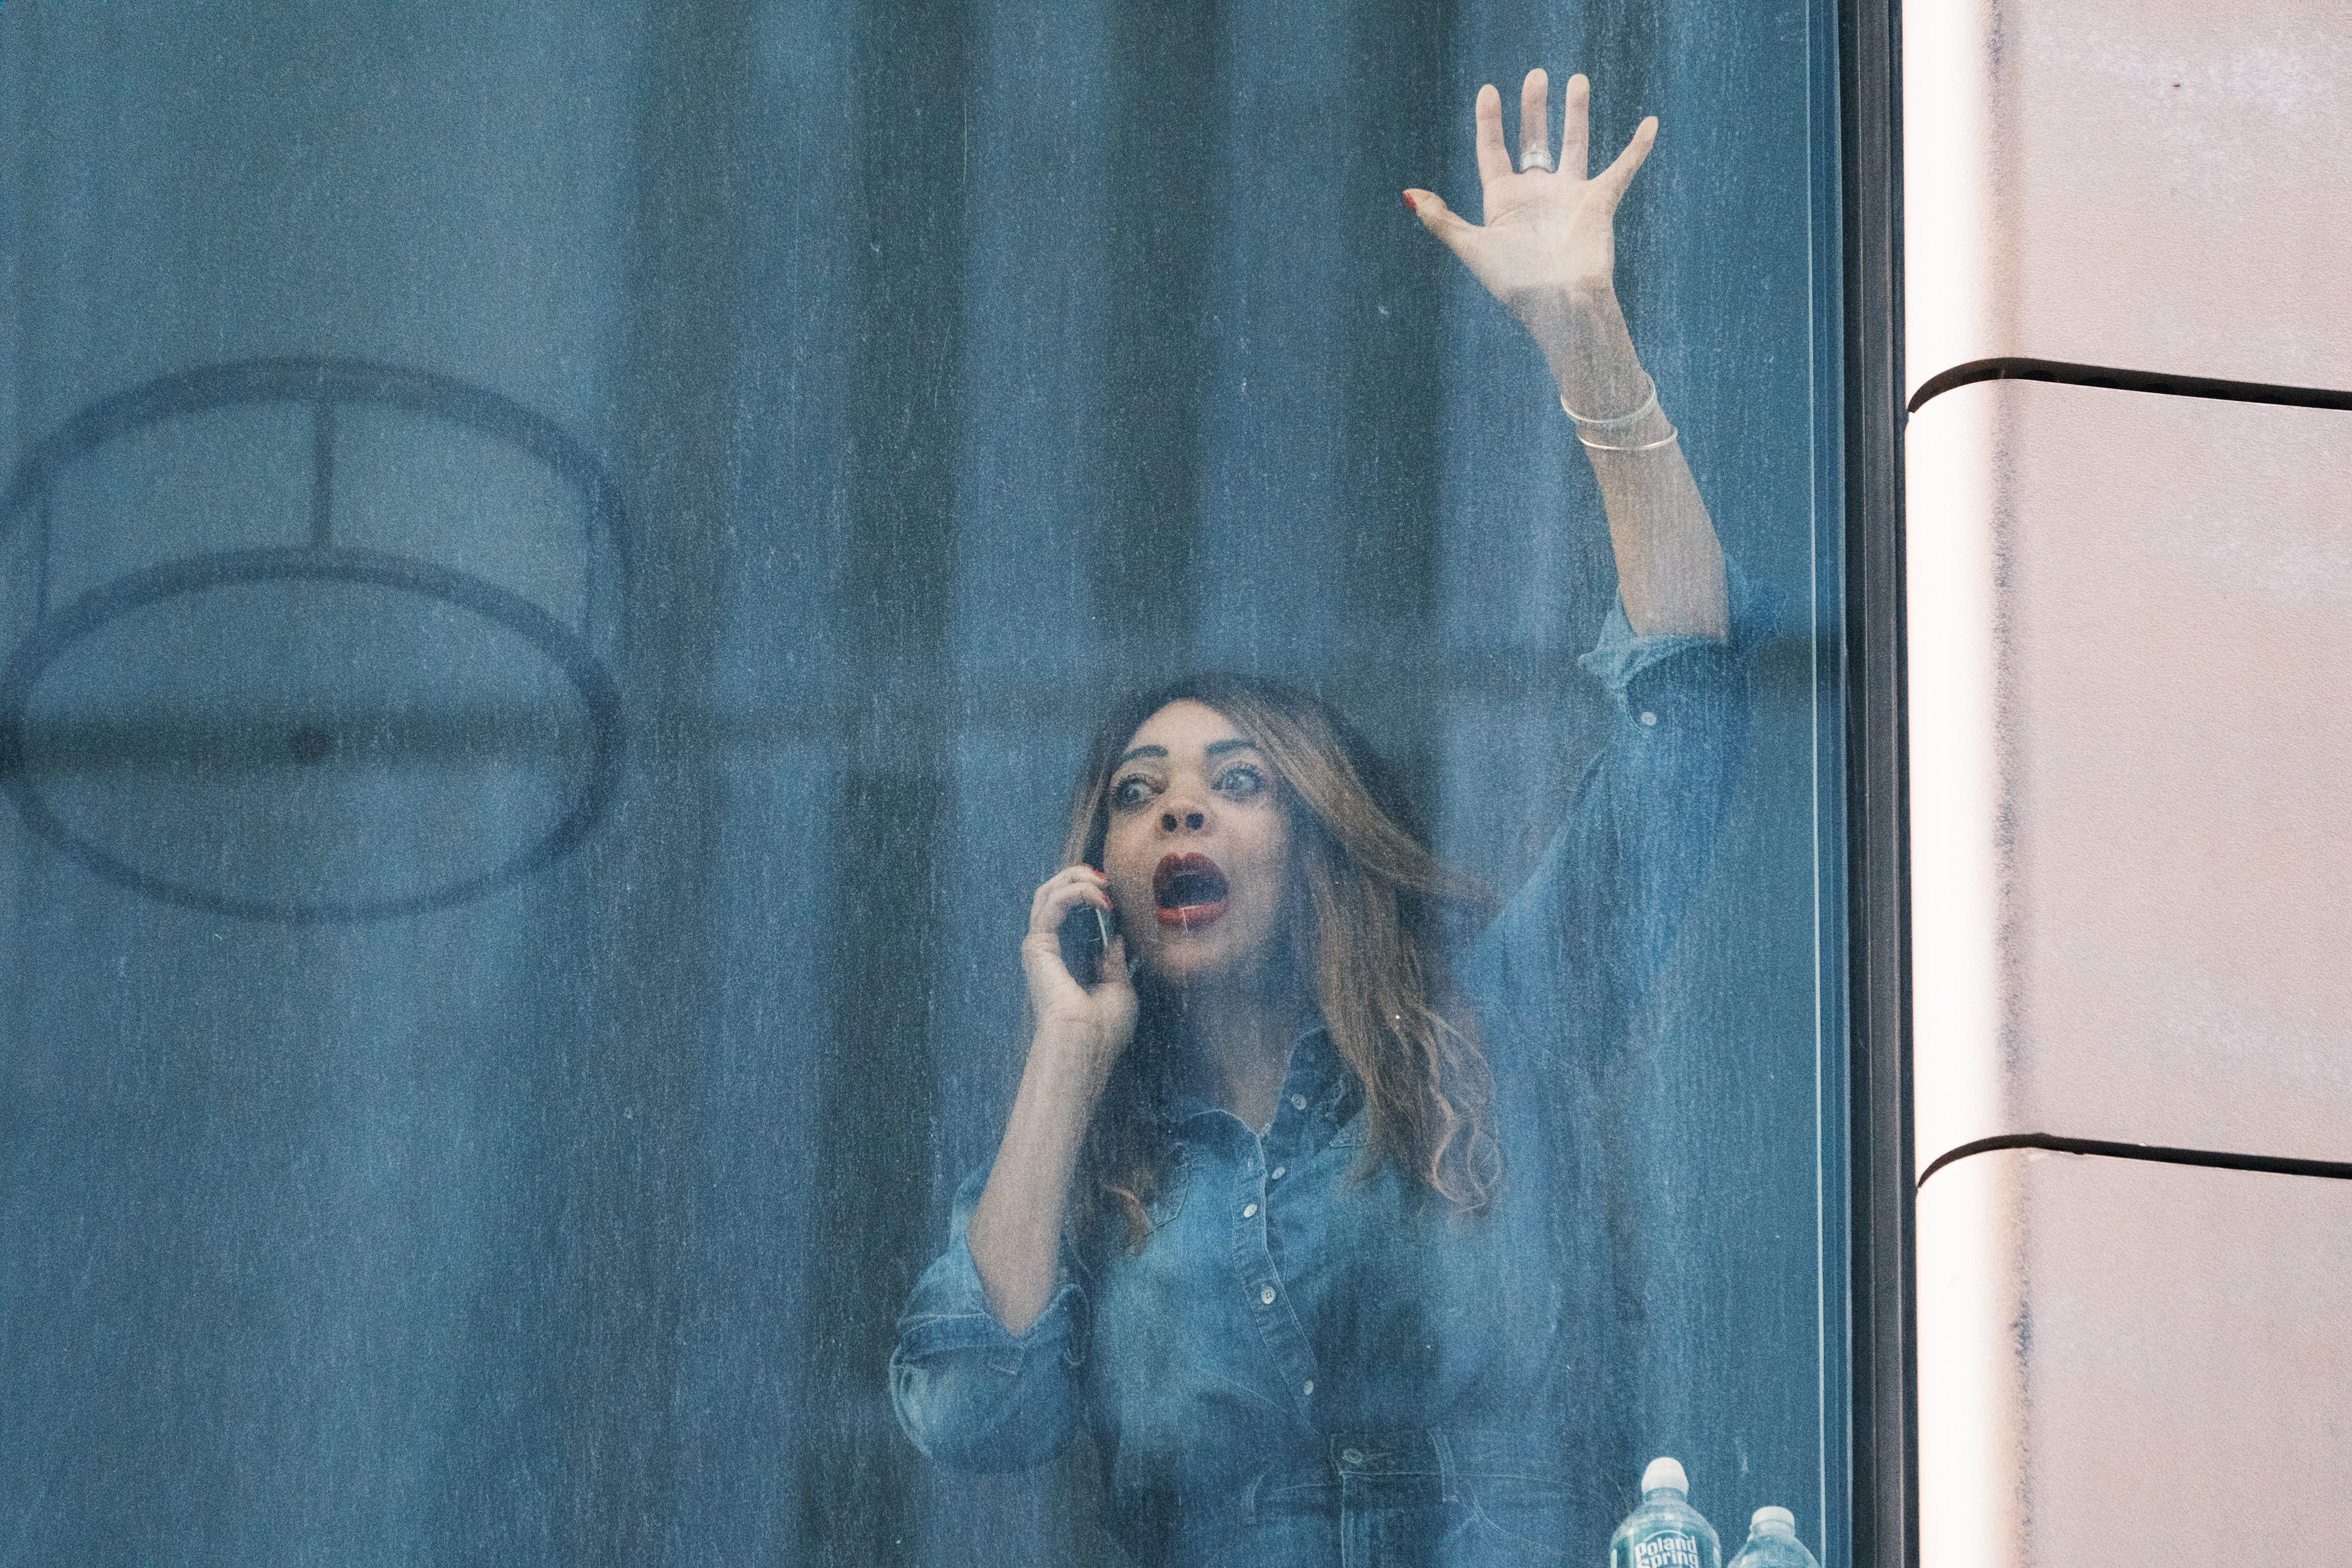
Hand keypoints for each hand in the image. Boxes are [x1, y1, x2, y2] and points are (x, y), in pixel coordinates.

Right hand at [1019, 865, 1138, 1070]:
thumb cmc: (1104, 1028)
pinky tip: (1100, 898)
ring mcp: (1040, 946)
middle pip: (1054, 895)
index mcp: (1068, 959)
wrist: (1087, 1044)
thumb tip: (1117, 934)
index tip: (1118, 893)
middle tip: (1105, 876)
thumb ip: (1115, 958)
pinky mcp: (1036, 945)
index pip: (1072, 911)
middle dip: (1078, 876)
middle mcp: (1051, 949)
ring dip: (1075, 878)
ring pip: (1047, 893)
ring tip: (1101, 881)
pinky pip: (1051, 904)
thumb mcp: (1120, 986)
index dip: (1092, 893)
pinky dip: (1075, 892)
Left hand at [1404, 70, 1653, 346]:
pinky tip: (1650, 123)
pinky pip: (1622, 168)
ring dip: (1575, 112)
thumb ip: (1442, 220)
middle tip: (1536, 76)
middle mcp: (1537, 194)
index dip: (1489, 122)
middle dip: (1533, 108)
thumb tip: (1408, 194)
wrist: (1560, 305)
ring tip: (1576, 79)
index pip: (1493, 151)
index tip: (1488, 91)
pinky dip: (1637, 148)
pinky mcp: (1599, 202)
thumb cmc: (1515, 283)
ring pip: (1574, 143)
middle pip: (1533, 139)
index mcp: (1504, 201)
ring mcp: (1569, 196)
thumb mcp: (1472, 248)